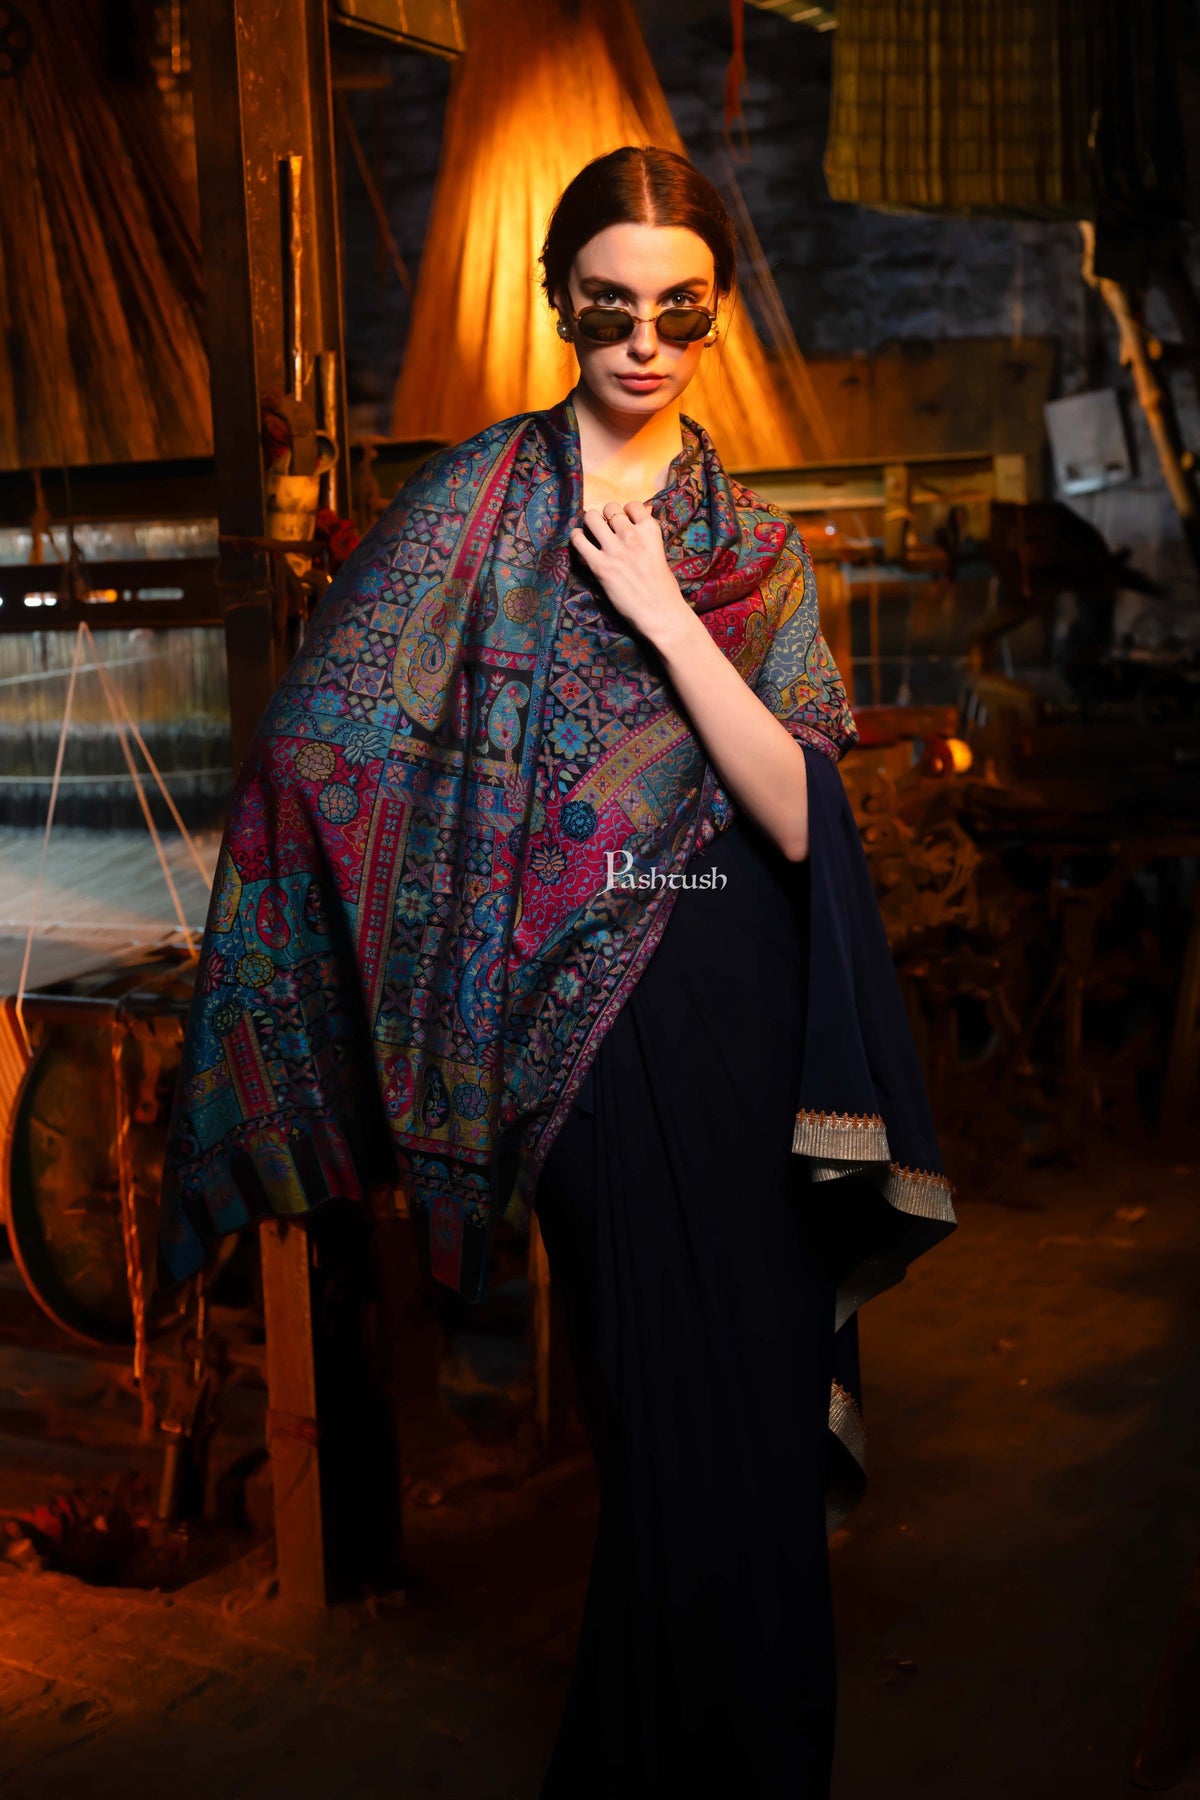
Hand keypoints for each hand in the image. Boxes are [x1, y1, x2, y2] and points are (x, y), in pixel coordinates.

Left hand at [569, 501, 692, 645]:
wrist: (661, 613)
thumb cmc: (664, 587)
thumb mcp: (660, 552)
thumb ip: (648, 534)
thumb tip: (645, 510)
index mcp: (650, 530)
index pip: (632, 505)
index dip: (625, 512)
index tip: (622, 522)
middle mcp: (631, 535)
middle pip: (610, 508)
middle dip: (606, 517)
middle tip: (605, 530)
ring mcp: (615, 549)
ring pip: (592, 517)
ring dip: (590, 523)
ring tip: (590, 532)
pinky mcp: (600, 566)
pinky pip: (579, 540)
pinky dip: (577, 538)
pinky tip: (580, 542)